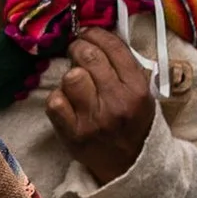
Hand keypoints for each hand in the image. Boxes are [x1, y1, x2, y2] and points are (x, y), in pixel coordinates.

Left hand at [48, 27, 155, 184]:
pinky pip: (54, 102)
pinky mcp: (73, 134)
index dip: (95, 34)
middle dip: (78, 48)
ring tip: (75, 83)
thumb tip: (96, 38)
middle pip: (88, 58)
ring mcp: (94, 119)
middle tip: (76, 51)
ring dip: (69, 76)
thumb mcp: (141, 93)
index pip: (113, 49)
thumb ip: (124, 68)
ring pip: (70, 77)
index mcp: (137, 89)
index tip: (86, 33)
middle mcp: (117, 102)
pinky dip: (57, 99)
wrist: (130, 164)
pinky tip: (66, 103)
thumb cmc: (132, 123)